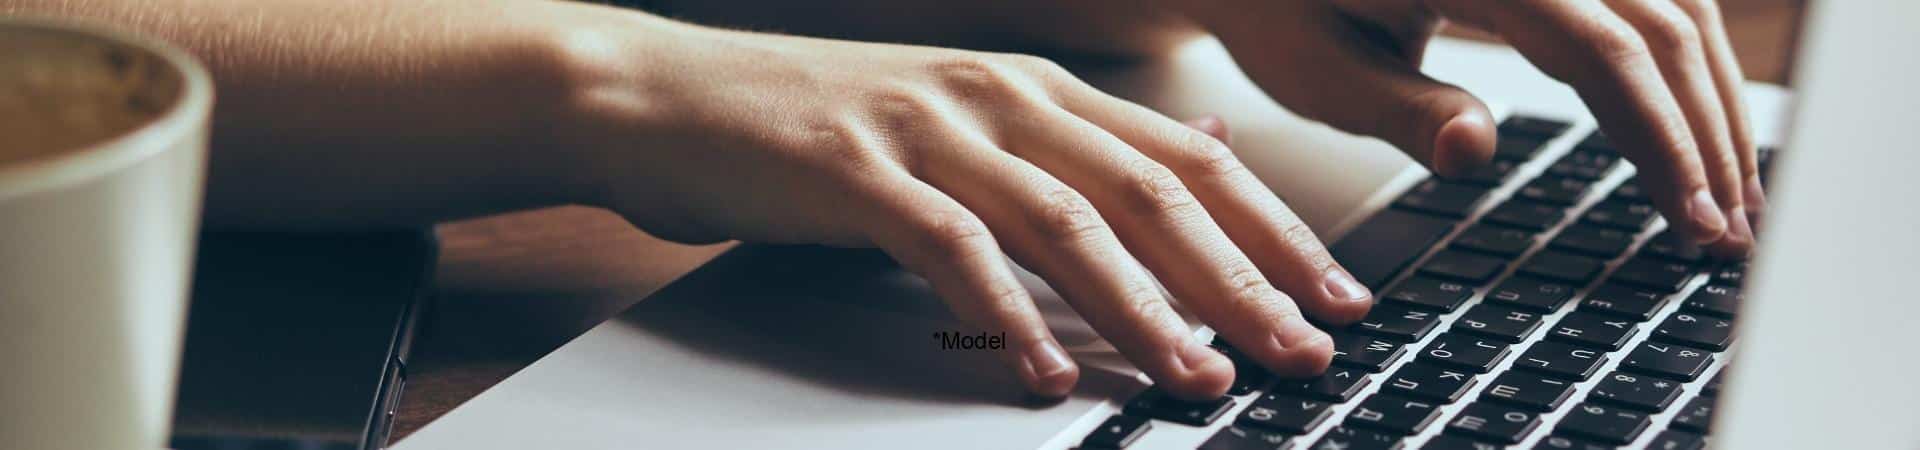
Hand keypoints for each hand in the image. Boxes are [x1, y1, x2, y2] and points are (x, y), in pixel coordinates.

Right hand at [563, 18, 1377, 398]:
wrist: (664, 93)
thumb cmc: (813, 122)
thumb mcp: (965, 118)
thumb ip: (1078, 143)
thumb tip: (1197, 158)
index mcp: (1035, 87)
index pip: (1187, 161)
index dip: (1273, 230)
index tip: (1334, 294)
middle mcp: (999, 97)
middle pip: (1153, 192)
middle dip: (1241, 279)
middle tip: (1302, 349)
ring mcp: (929, 130)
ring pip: (1070, 224)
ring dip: (1145, 310)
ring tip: (1200, 377)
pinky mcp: (858, 174)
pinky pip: (953, 253)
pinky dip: (1009, 319)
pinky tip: (1047, 377)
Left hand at [1181, 0, 1762, 257]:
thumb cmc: (1284, 9)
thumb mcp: (1320, 69)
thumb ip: (1403, 109)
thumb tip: (1471, 150)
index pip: (1603, 46)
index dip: (1661, 134)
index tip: (1691, 218)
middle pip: (1665, 24)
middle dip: (1707, 134)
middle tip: (1729, 235)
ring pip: (1678, 7)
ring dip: (1713, 102)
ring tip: (1731, 201)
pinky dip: (1687, 67)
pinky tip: (1701, 132)